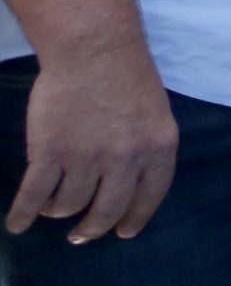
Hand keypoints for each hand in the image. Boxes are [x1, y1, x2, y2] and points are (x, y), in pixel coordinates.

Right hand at [7, 40, 176, 241]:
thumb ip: (147, 148)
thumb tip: (132, 180)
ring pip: (70, 204)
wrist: (93, 50)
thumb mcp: (156, 114)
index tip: (124, 233)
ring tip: (54, 211)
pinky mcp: (50, 153)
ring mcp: (86, 158)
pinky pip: (35, 195)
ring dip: (59, 212)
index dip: (135, 218)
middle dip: (93, 227)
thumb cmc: (126, 76)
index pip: (149, 197)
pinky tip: (17, 225)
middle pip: (108, 209)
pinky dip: (24, 214)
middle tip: (82, 235)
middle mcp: (126, 160)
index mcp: (158, 150)